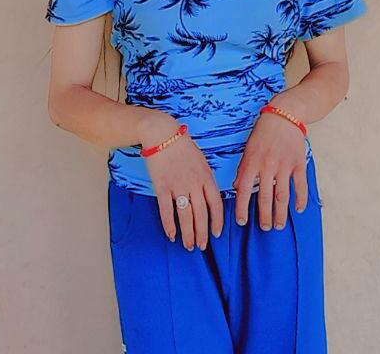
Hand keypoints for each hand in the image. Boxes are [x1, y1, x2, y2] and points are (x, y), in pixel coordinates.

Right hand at [138, 110, 223, 251]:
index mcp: (206, 176)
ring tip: (189, 245)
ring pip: (185, 215)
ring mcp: (178, 185)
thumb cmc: (183, 146)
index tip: (216, 234)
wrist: (162, 134)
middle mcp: (194, 183)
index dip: (217, 221)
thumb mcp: (202, 160)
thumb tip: (210, 196)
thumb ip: (206, 179)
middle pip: (201, 214)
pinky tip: (171, 235)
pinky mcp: (162, 186)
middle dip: (202, 233)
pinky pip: (166, 209)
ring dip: (188, 233)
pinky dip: (169, 224)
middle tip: (201, 246)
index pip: (215, 204)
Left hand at [232, 102, 307, 230]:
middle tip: (265, 227)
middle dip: (264, 216)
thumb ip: (243, 168)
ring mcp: (284, 165)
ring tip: (279, 225)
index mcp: (252, 162)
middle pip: (264, 198)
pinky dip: (300, 199)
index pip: (243, 190)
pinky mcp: (298, 163)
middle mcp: (267, 166)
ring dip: (280, 213)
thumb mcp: (248, 148)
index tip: (242, 221)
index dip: (241, 208)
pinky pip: (300, 185)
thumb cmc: (263, 131)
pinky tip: (298, 209)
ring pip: (282, 196)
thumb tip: (236, 186)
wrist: (284, 115)